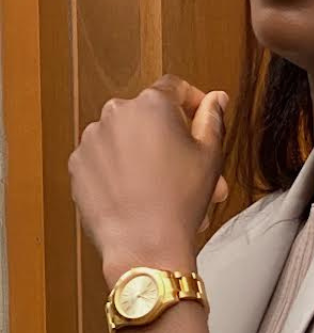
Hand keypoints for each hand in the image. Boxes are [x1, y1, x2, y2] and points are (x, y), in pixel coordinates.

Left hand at [68, 75, 228, 280]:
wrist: (145, 245)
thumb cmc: (181, 200)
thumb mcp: (211, 154)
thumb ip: (213, 117)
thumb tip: (215, 98)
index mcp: (152, 104)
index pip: (175, 87)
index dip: (192, 100)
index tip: (201, 117)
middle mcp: (116, 114)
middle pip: (149, 114)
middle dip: (170, 133)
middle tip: (188, 162)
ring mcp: (92, 140)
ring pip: (126, 136)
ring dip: (145, 150)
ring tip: (165, 184)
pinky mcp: (78, 165)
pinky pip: (104, 158)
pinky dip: (120, 168)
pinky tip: (139, 192)